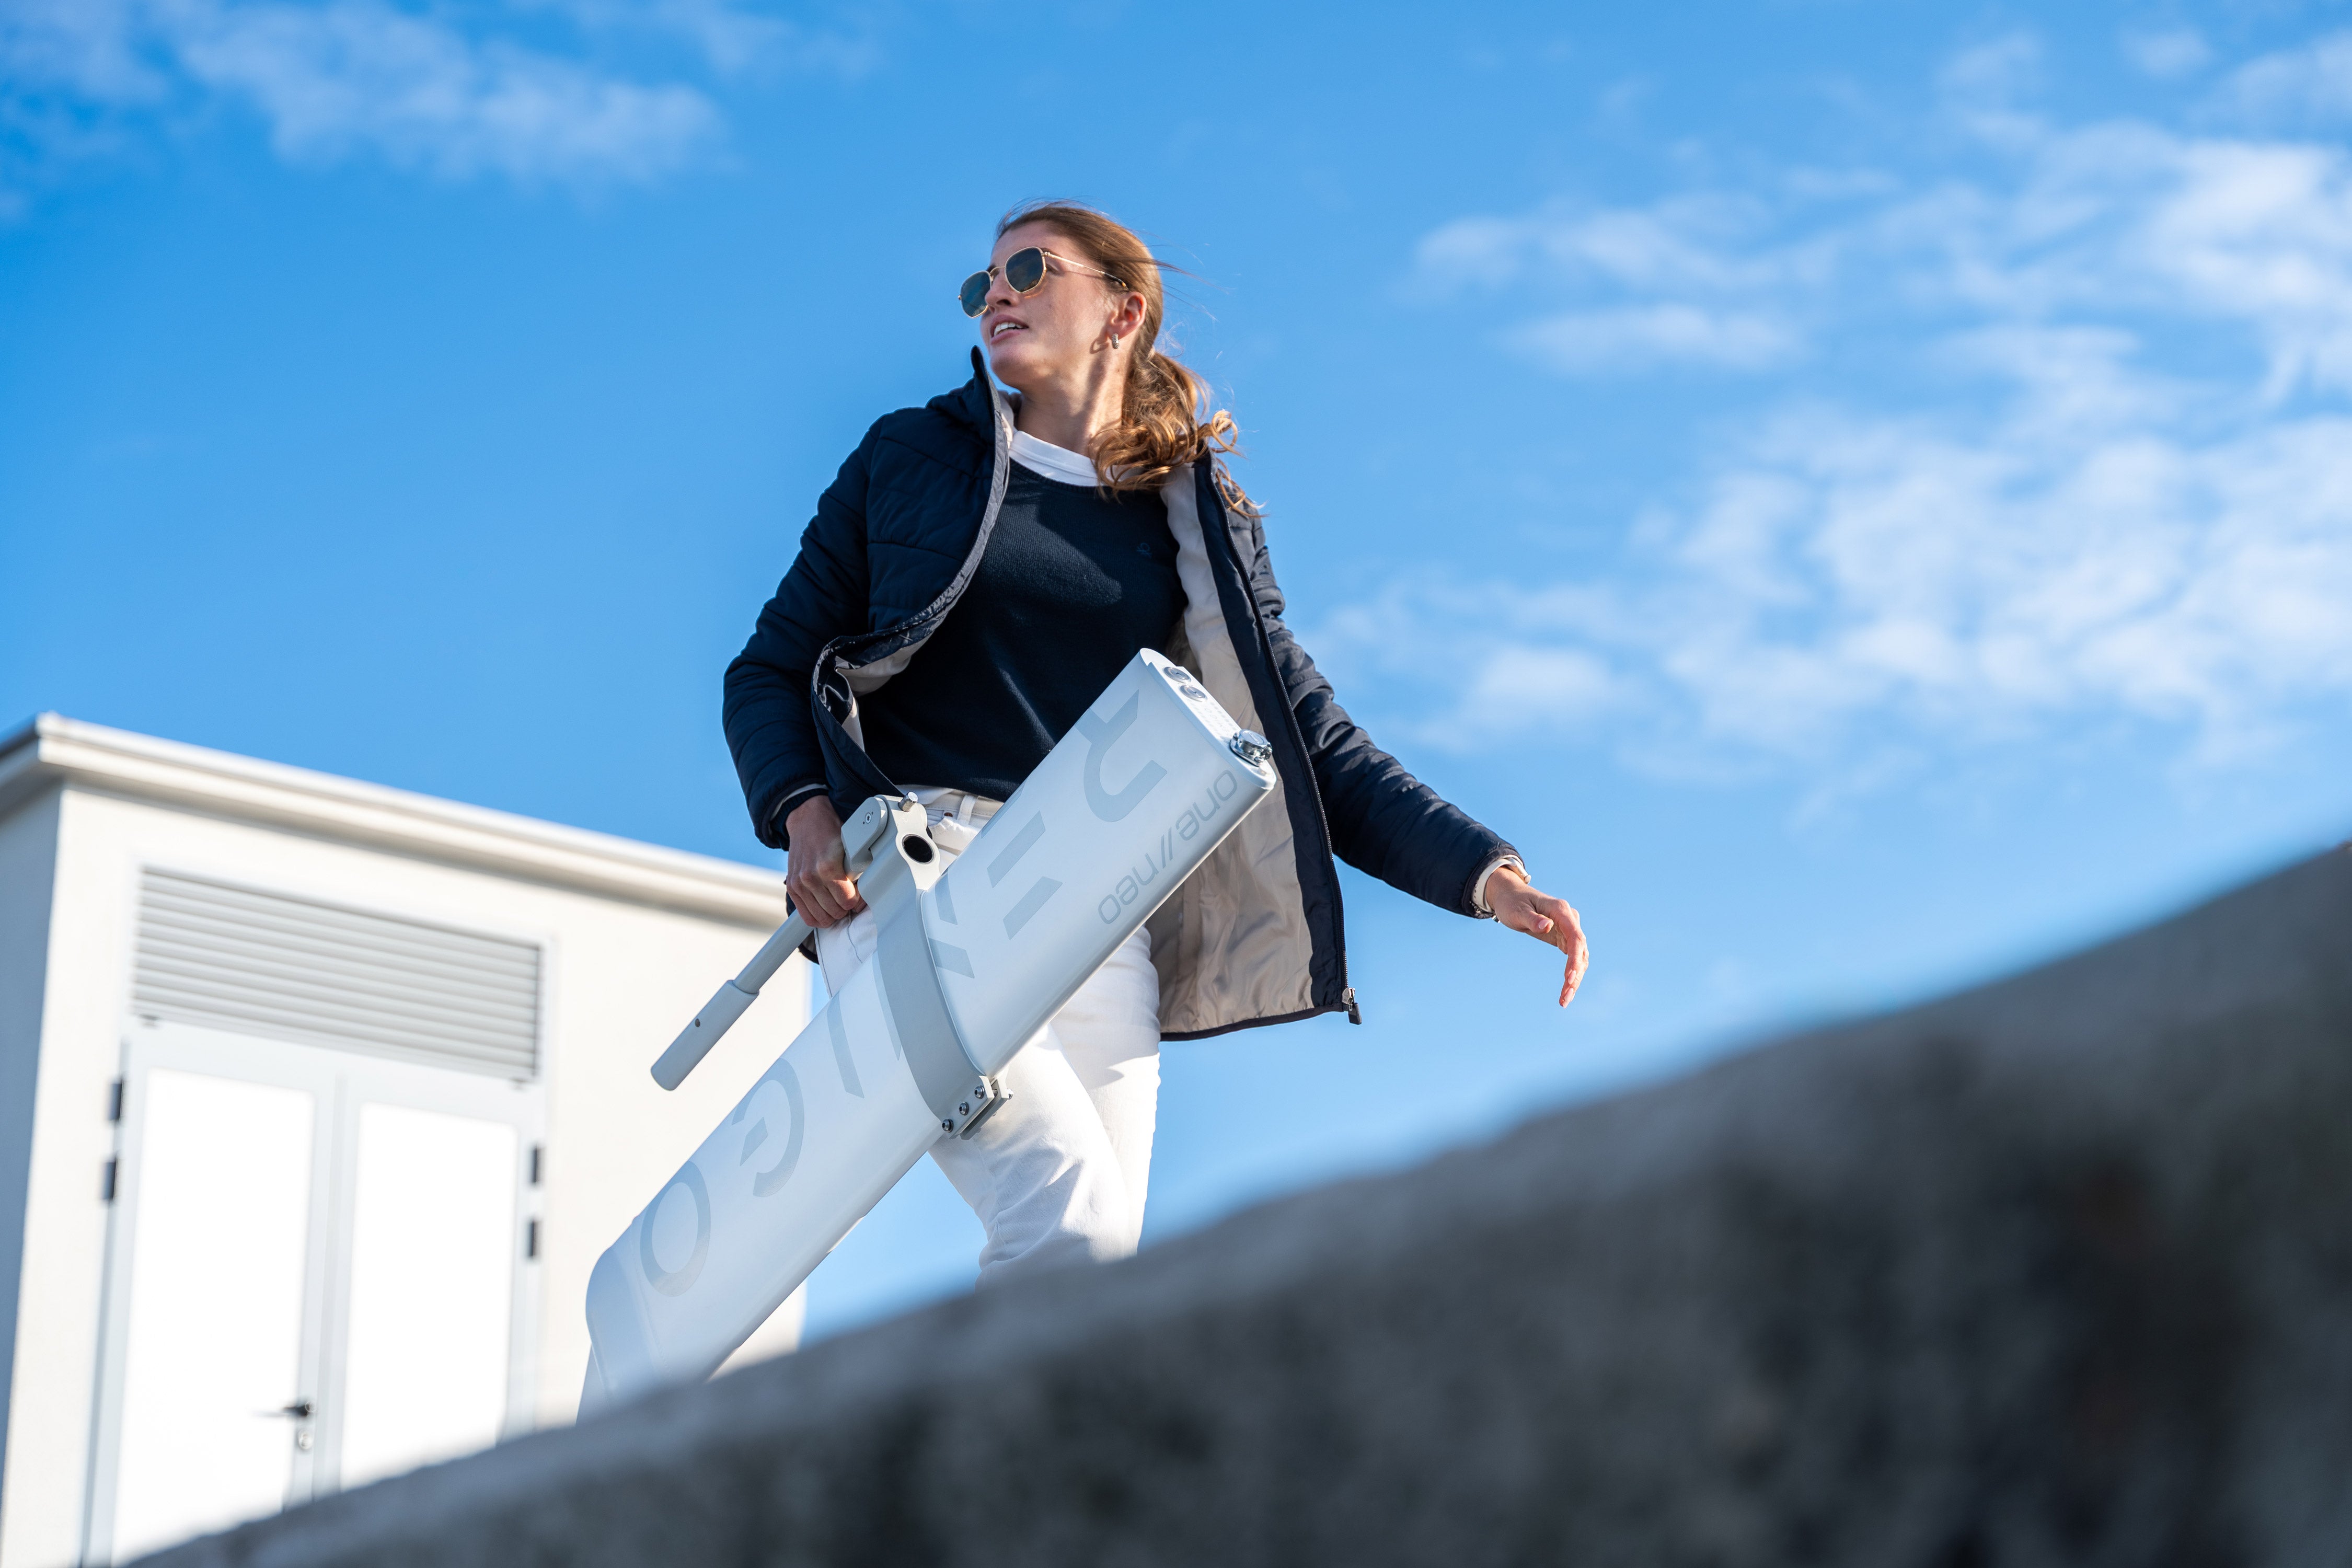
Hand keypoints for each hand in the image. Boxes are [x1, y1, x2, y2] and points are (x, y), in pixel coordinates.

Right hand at [784, 795, 864, 927]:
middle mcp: (810, 877)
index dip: (857, 901)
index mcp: (828, 867)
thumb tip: (865, 890)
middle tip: (849, 898)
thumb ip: (857, 869)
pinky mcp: (791, 887)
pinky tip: (826, 908)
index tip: (859, 895)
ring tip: (838, 902)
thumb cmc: (830, 830)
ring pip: (822, 917)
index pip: (848, 902)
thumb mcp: (850, 845)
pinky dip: (818, 916)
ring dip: (833, 912)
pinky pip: (806, 915)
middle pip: (835, 912)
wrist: (806, 819)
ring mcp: (799, 884)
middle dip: (846, 907)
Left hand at [1486, 865, 1588, 1007]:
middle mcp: (1570, 919)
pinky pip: (1573, 958)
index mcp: (1561, 910)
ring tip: (1564, 1000)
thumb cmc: (1512, 902)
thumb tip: (1547, 926)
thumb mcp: (1517, 911)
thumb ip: (1532, 919)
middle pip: (1580, 950)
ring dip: (1575, 979)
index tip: (1568, 977)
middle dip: (1575, 975)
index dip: (1574, 958)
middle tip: (1565, 997)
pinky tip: (1565, 992)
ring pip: (1579, 958)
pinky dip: (1571, 975)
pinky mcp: (1564, 938)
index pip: (1575, 936)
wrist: (1510, 896)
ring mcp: (1569, 929)